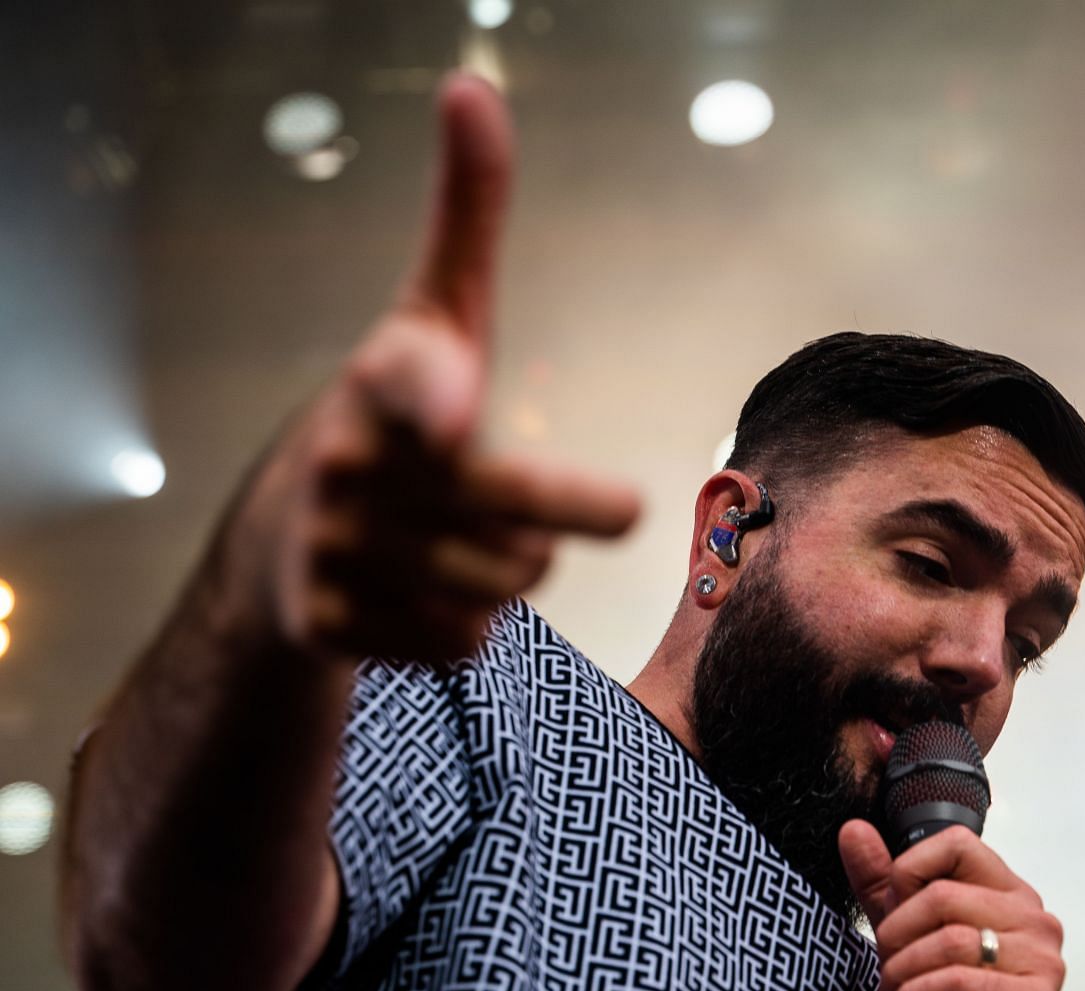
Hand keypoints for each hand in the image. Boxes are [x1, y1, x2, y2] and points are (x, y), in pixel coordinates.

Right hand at [229, 73, 639, 661]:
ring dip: (511, 564)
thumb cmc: (396, 410)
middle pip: (509, 513)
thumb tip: (473, 83)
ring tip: (459, 533)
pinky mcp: (330, 624)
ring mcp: (332, 549)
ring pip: (503, 581)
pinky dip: (464, 622)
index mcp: (385, 382)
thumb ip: (466, 214)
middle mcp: (348, 465)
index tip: (450, 418)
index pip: (411, 383)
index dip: (430, 400)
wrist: (285, 534)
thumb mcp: (439, 314)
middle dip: (569, 511)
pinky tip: (421, 588)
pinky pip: (463, 638)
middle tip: (624, 507)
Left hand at [839, 820, 1066, 990]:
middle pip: (943, 896)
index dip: (910, 870)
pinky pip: (959, 980)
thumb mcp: (910, 938)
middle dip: (897, 936)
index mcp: (1011, 894)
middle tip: (885, 970)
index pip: (957, 843)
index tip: (890, 911)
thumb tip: (853, 831)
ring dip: (903, 971)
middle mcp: (1035, 920)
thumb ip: (884, 884)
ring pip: (949, 939)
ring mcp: (1041, 960)